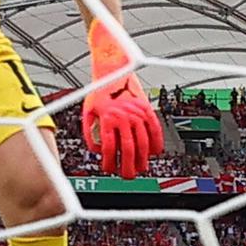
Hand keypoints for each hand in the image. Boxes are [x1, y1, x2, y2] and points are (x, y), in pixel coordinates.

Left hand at [81, 20, 163, 178]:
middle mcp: (124, 117)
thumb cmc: (100, 90)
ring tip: (141, 168)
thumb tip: (96, 150)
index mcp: (108, 118)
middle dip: (129, 166)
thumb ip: (90, 133)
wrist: (115, 70)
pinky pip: (155, 130)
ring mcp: (138, 113)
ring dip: (143, 158)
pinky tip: (155, 152)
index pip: (110, 147)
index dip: (109, 162)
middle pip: (129, 149)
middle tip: (128, 175)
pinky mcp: (147, 109)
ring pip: (143, 142)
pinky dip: (157, 142)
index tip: (109, 169)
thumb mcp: (88, 112)